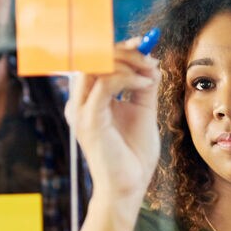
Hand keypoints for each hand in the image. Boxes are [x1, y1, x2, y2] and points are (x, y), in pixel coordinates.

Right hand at [65, 40, 160, 204]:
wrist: (128, 187)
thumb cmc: (133, 155)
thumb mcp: (143, 111)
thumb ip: (144, 86)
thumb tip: (152, 60)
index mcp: (88, 100)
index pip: (96, 61)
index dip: (119, 48)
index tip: (143, 43)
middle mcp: (78, 102)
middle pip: (93, 58)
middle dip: (124, 51)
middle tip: (149, 57)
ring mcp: (80, 110)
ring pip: (97, 65)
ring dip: (127, 62)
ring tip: (150, 73)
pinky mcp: (89, 119)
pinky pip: (106, 83)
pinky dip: (128, 78)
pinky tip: (145, 85)